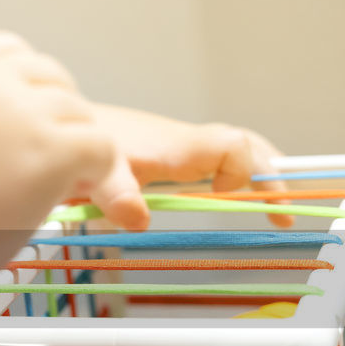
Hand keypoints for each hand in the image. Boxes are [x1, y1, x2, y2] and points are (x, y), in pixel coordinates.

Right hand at [0, 32, 140, 237]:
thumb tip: (28, 107)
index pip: (15, 51)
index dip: (28, 89)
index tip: (23, 128)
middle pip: (56, 82)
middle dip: (57, 120)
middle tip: (41, 167)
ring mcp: (25, 113)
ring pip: (82, 118)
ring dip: (73, 153)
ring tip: (39, 193)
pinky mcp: (53, 150)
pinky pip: (103, 150)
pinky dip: (100, 177)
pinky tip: (70, 200)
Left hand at [93, 103, 292, 227]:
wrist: (60, 124)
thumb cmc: (80, 148)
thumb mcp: (97, 175)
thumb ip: (117, 196)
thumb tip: (140, 221)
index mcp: (178, 147)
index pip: (237, 147)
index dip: (249, 172)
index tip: (240, 199)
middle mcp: (185, 142)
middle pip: (245, 145)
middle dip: (270, 173)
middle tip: (284, 210)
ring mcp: (177, 145)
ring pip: (231, 150)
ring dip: (254, 172)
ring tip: (271, 202)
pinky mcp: (166, 152)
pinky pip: (211, 158)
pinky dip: (229, 173)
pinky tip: (223, 194)